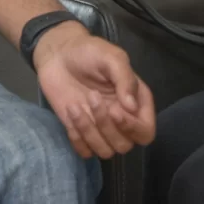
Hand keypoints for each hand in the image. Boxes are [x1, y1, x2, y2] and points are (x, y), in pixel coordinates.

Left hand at [34, 22, 154, 158]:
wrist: (57, 54)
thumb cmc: (88, 52)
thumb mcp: (111, 57)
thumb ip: (125, 79)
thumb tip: (132, 108)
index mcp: (136, 101)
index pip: (145, 131)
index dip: (132, 128)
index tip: (114, 110)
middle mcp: (122, 119)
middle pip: (125, 145)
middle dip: (106, 126)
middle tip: (91, 97)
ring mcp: (101, 128)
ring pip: (105, 151)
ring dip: (89, 131)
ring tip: (75, 105)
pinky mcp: (82, 133)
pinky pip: (85, 152)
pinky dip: (77, 139)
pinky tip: (70, 115)